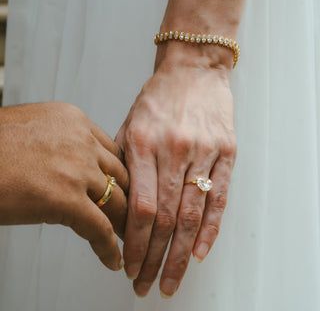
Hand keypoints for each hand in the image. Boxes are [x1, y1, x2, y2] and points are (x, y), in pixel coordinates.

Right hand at [0, 102, 128, 269]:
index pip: (111, 153)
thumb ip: (62, 143)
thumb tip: (74, 167)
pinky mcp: (66, 198)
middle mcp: (81, 141)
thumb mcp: (35, 131)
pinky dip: (108, 247)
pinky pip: (99, 228)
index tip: (124, 189)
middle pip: (120, 176)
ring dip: (124, 224)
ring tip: (127, 237)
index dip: (119, 175)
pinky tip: (112, 257)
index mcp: (74, 121)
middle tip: (131, 214)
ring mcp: (77, 168)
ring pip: (116, 201)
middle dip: (127, 199)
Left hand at [116, 64, 236, 296]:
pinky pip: (219, 198)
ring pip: (191, 214)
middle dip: (155, 258)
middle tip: (148, 284)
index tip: (130, 266)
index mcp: (143, 143)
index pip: (140, 207)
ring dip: (180, 253)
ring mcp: (203, 151)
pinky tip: (199, 252)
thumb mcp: (129, 124)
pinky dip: (210, 230)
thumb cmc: (158, 99)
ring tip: (171, 279)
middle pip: (165, 217)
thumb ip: (123, 164)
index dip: (135, 243)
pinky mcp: (226, 152)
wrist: (193, 70)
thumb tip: (118, 207)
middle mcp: (174, 149)